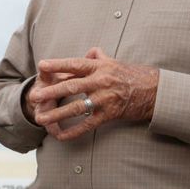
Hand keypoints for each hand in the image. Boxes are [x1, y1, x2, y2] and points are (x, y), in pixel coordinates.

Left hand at [31, 47, 158, 141]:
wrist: (155, 91)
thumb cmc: (133, 75)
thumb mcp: (115, 62)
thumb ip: (98, 57)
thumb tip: (88, 53)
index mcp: (100, 67)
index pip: (75, 64)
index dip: (58, 65)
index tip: (41, 65)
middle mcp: (101, 81)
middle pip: (71, 86)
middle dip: (51, 92)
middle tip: (33, 96)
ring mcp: (105, 99)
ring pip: (77, 107)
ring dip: (57, 113)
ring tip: (40, 118)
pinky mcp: (110, 114)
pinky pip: (88, 124)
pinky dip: (73, 131)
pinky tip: (60, 135)